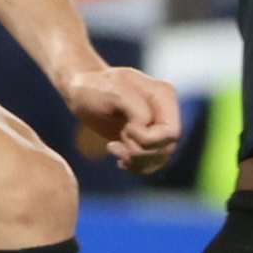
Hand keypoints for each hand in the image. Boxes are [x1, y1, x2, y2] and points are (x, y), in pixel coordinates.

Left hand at [60, 62, 183, 174]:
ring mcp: (157, 126)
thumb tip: (146, 127)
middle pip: (167, 148)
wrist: (80, 90)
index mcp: (162, 94)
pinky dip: (134, 164)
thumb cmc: (93, 87)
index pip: (171, 132)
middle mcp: (164, 111)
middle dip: (140, 151)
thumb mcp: (112, 91)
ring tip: (112, 148)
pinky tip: (117, 154)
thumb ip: (136, 108)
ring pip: (160, 158)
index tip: (125, 130)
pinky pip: (150, 163)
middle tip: (113, 143)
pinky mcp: (146, 139)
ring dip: (135, 160)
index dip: (149, 139)